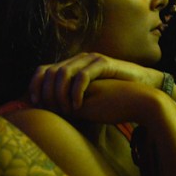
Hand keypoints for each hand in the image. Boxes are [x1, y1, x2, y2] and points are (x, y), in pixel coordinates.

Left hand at [29, 52, 162, 113]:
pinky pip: (83, 76)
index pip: (44, 70)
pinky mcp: (104, 64)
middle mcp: (80, 60)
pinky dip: (76, 92)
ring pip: (64, 73)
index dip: (35, 85)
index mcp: (73, 67)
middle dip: (46, 91)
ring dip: (60, 93)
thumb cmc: (114, 102)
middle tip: (48, 109)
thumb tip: (49, 114)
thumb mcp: (86, 102)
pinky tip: (78, 106)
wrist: (141, 95)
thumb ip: (68, 103)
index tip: (34, 103)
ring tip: (65, 110)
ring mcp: (91, 60)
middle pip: (51, 71)